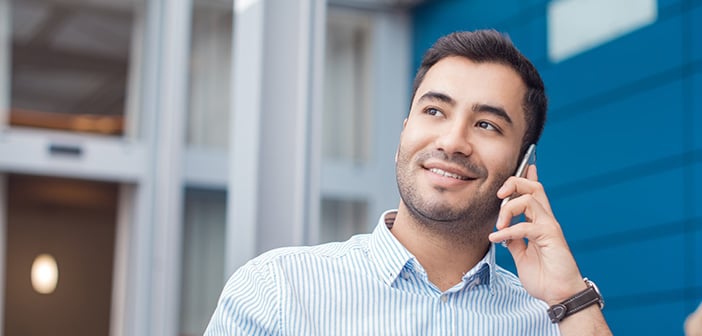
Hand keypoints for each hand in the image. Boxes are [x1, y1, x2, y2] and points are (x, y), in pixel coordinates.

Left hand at [488, 165, 585, 304]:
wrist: (558, 294)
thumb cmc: (544, 276)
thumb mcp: (521, 255)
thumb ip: (513, 240)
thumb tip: (501, 231)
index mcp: (540, 222)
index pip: (535, 193)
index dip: (529, 177)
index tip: (525, 164)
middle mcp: (547, 220)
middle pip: (534, 187)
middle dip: (515, 183)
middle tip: (499, 195)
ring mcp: (550, 227)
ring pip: (530, 199)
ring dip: (508, 209)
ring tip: (498, 226)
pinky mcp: (551, 237)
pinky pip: (526, 226)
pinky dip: (508, 231)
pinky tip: (498, 239)